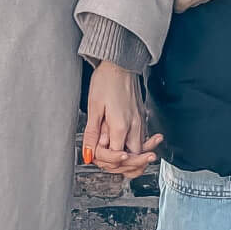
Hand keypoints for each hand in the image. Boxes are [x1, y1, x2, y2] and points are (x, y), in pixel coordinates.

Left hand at [83, 61, 161, 178]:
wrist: (120, 63)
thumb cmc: (107, 80)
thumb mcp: (94, 107)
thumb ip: (92, 134)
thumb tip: (88, 153)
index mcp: (121, 126)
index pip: (117, 157)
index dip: (105, 160)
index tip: (96, 155)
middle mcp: (135, 127)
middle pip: (134, 159)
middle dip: (120, 166)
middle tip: (106, 162)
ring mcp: (140, 122)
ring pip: (140, 151)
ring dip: (130, 159)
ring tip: (117, 158)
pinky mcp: (141, 118)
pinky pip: (142, 140)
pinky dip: (138, 148)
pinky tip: (133, 147)